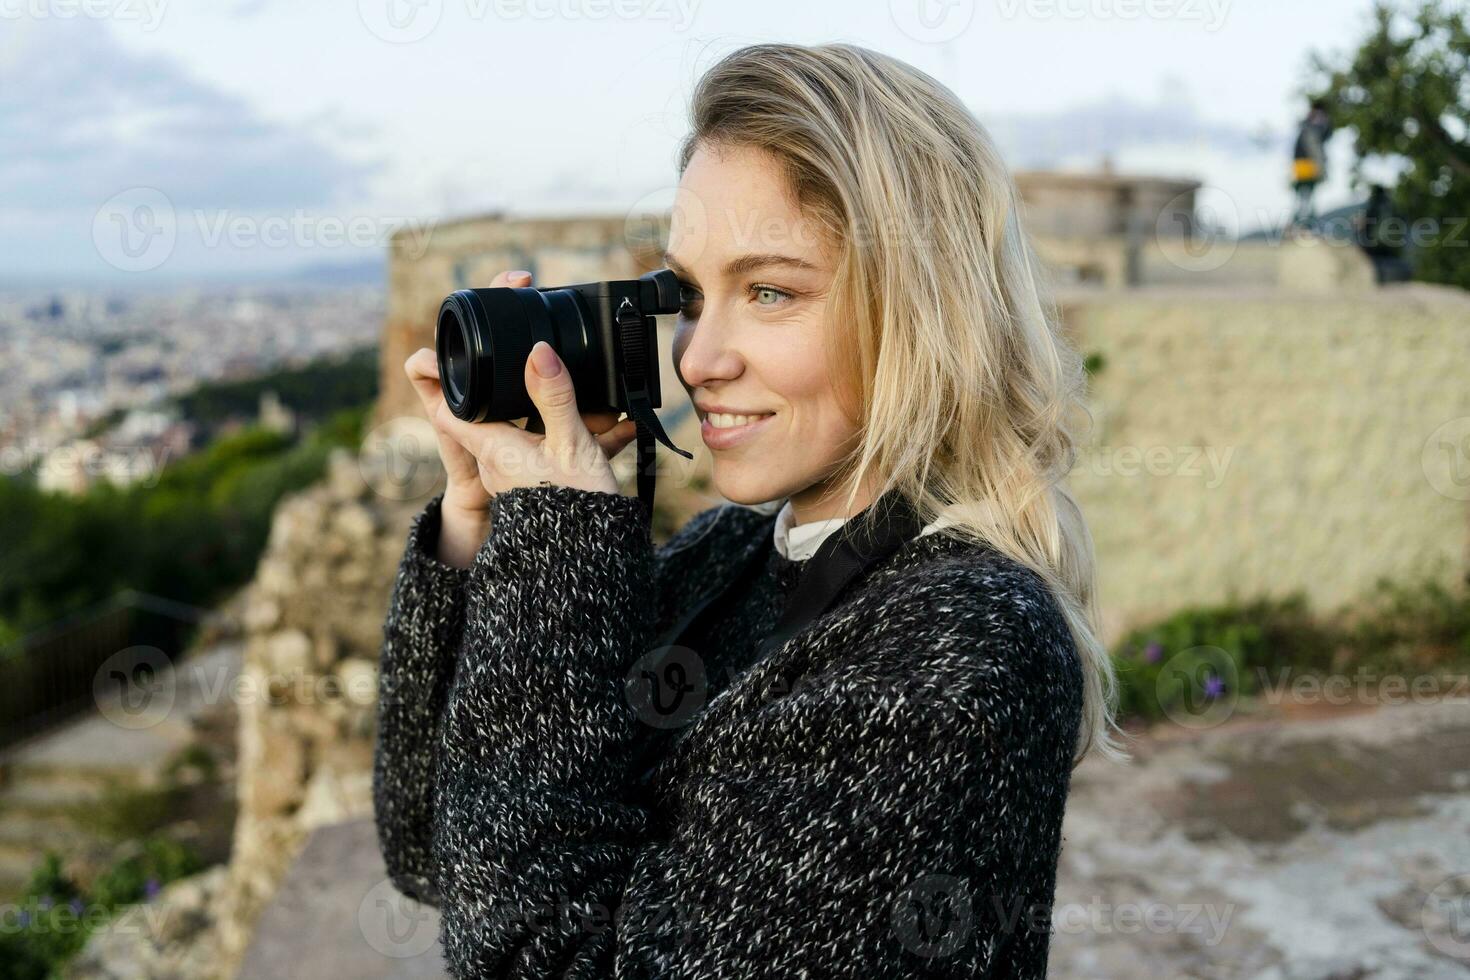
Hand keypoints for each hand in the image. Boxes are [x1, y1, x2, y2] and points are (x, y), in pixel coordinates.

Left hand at [405, 270, 638, 565]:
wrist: (589, 561)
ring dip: (560, 417)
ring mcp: (516, 479)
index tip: (440, 357)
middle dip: (521, 392)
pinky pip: (552, 454)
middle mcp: (496, 464)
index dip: (443, 382)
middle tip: (547, 373)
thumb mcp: (570, 443)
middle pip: (492, 416)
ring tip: (601, 411)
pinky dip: (577, 439)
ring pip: (528, 433)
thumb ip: (554, 397)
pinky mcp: (538, 490)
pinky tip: (614, 434)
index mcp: (493, 448)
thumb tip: (538, 352)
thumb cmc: (575, 506)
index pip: (449, 409)